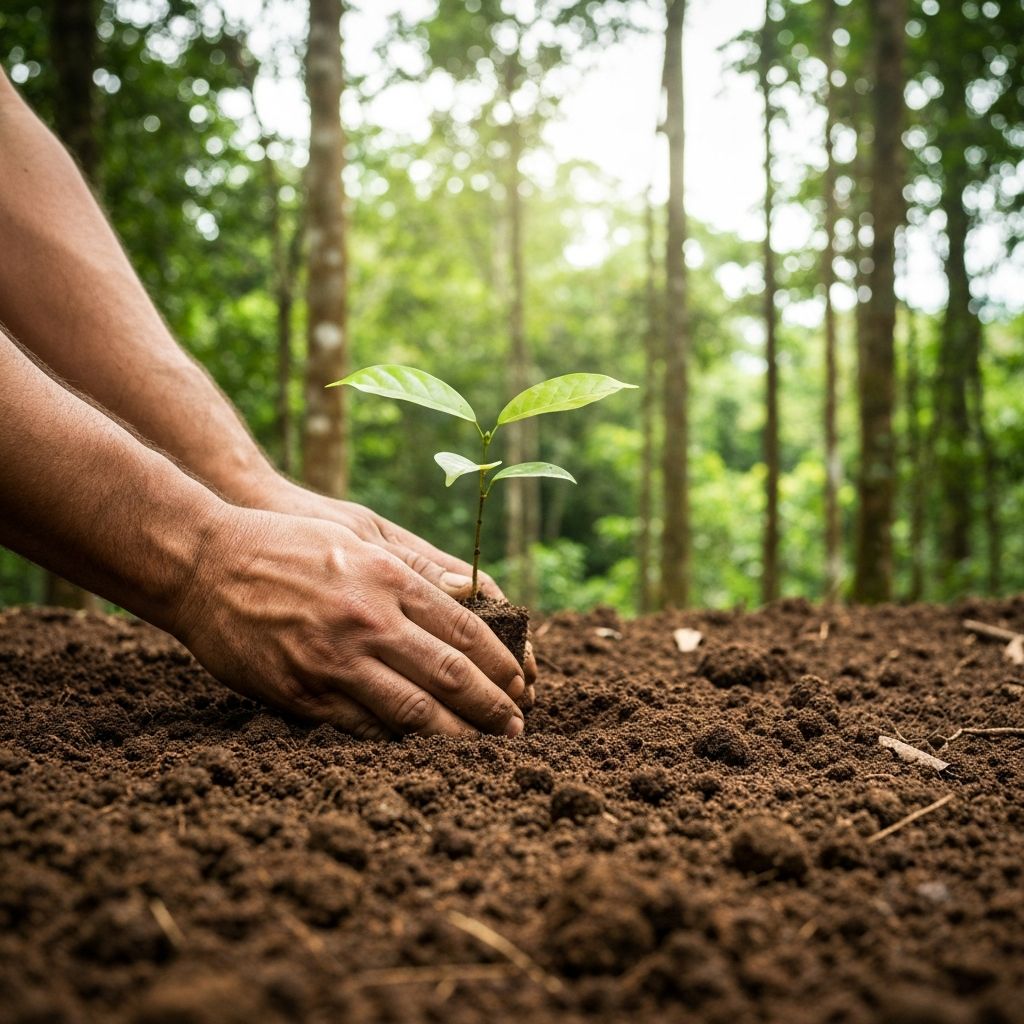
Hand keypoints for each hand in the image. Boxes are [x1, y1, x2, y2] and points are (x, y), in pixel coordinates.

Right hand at [171, 508, 527, 739]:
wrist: (204, 563)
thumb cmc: (285, 543)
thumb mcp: (357, 536)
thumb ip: (415, 569)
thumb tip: (472, 592)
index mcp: (388, 578)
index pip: (465, 631)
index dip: (501, 664)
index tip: (521, 684)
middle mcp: (369, 621)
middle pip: (450, 675)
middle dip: (492, 707)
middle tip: (516, 728)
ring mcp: (335, 660)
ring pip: (412, 710)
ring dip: (456, 736)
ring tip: (483, 750)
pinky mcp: (301, 692)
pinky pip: (362, 727)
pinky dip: (397, 743)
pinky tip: (421, 753)